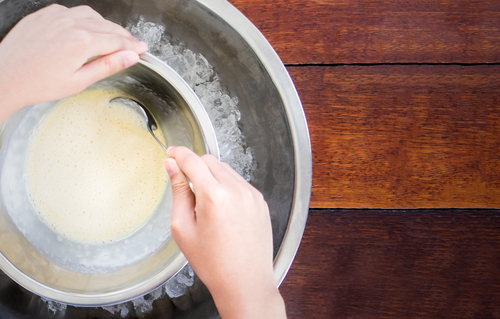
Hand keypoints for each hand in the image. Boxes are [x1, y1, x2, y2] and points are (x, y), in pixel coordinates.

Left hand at [0, 4, 147, 121]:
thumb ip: (107, 66)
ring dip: (105, 25)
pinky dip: (84, 18)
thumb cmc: (37, 83)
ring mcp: (56, 17)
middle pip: (107, 26)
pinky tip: (86, 28)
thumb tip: (130, 57)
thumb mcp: (79, 81)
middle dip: (123, 36)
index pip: (117, 41)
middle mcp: (70, 24)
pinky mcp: (43, 15)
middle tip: (133, 44)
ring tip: (112, 36)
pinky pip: (71, 10)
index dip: (133, 46)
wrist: (5, 77)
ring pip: (91, 15)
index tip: (142, 49)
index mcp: (82, 42)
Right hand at [165, 147, 285, 318]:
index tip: (171, 152)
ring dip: (212, 177)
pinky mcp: (260, 201)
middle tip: (186, 184)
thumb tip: (172, 168)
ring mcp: (252, 195)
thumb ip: (178, 192)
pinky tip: (222, 210)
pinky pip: (239, 183)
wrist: (245, 281)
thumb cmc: (214, 262)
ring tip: (206, 205)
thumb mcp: (183, 228)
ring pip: (226, 170)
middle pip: (210, 161)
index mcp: (214, 196)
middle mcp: (237, 191)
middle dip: (195, 166)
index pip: (192, 160)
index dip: (178, 153)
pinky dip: (227, 187)